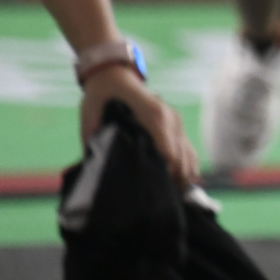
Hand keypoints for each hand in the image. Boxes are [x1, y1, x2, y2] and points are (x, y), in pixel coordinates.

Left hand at [80, 67, 199, 188]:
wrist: (113, 74)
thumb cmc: (100, 98)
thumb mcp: (91, 120)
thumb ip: (96, 144)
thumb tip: (99, 172)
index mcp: (153, 116)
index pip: (168, 153)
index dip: (165, 177)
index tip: (156, 196)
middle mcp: (170, 118)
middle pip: (181, 157)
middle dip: (175, 181)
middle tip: (163, 204)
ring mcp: (175, 119)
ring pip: (188, 154)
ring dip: (183, 176)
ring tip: (174, 198)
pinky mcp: (176, 122)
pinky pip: (188, 147)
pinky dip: (188, 164)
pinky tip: (186, 182)